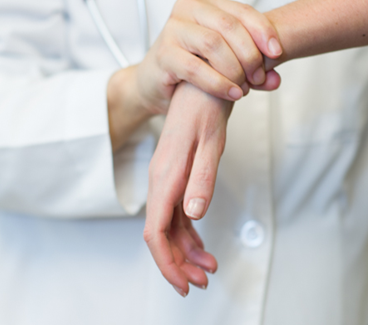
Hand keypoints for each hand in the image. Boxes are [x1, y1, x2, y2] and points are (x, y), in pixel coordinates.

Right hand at [107, 0, 281, 150]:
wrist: (155, 82)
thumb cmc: (195, 65)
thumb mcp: (228, 61)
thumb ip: (253, 67)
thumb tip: (276, 79)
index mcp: (208, 2)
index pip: (243, 11)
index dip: (263, 31)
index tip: (277, 53)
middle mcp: (188, 8)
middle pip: (229, 25)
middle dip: (250, 54)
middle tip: (259, 76)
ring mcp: (172, 29)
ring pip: (213, 44)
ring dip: (235, 69)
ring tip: (244, 87)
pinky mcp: (163, 54)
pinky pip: (195, 68)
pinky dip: (218, 83)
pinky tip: (232, 93)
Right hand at [143, 82, 231, 295]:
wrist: (203, 84)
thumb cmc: (207, 109)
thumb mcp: (212, 143)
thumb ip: (202, 180)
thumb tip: (193, 215)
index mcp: (165, 177)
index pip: (156, 232)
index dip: (167, 262)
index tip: (183, 283)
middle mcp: (160, 181)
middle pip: (161, 235)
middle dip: (178, 263)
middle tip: (201, 282)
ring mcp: (167, 180)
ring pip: (169, 227)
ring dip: (185, 251)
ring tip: (207, 268)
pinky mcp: (176, 177)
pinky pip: (177, 214)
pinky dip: (188, 234)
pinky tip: (201, 245)